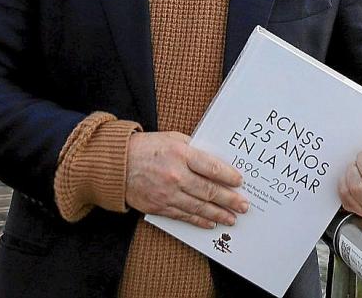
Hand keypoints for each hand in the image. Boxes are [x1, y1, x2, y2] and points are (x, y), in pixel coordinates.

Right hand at [125, 131, 248, 228]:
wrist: (118, 164)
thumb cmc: (147, 147)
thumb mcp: (172, 138)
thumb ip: (193, 149)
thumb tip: (214, 161)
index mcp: (181, 154)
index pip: (211, 167)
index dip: (228, 176)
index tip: (240, 181)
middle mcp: (176, 175)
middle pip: (208, 190)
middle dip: (229, 199)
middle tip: (244, 205)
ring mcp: (168, 193)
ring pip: (199, 206)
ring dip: (218, 213)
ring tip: (232, 218)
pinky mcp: (160, 207)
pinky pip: (184, 216)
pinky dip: (199, 220)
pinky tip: (211, 223)